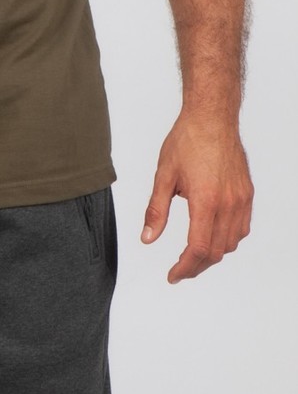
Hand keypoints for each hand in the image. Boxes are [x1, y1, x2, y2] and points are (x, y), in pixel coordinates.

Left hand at [141, 112, 252, 282]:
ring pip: (231, 243)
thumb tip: (147, 238)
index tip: (173, 275)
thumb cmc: (188, 141)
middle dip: (196, 266)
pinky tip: (213, 237)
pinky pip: (242, 228)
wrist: (212, 118)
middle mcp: (228, 204)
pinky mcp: (247, 194)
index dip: (185, 268)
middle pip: (216, 252)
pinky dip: (228, 240)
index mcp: (205, 201)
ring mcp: (241, 200)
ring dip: (213, 255)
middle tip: (179, 269)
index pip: (198, 249)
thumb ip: (156, 211)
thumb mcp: (163, 176)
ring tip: (193, 256)